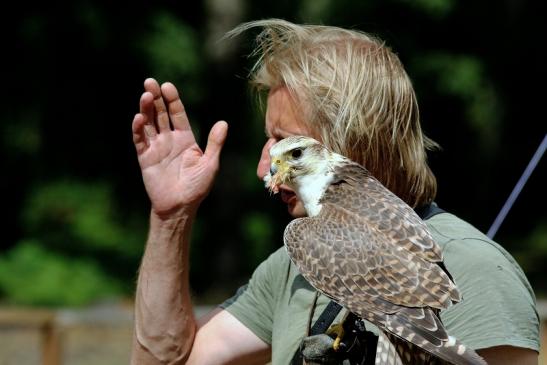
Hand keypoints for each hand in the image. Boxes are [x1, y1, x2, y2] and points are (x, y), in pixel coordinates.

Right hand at [132, 78, 227, 217]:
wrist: (180, 206)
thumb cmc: (197, 187)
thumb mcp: (210, 164)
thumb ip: (215, 143)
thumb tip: (223, 122)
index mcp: (185, 138)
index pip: (177, 114)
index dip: (172, 100)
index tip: (167, 86)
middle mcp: (169, 139)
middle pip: (160, 114)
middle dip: (156, 98)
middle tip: (150, 82)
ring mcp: (156, 147)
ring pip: (149, 123)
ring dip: (146, 109)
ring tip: (145, 95)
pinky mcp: (145, 158)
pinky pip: (140, 140)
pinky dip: (138, 129)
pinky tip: (138, 118)